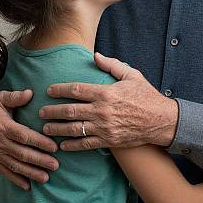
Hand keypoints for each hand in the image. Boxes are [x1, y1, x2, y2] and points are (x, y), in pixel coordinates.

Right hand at [0, 90, 58, 189]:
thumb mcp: (1, 98)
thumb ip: (15, 96)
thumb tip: (30, 93)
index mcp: (4, 126)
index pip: (24, 136)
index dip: (39, 142)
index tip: (54, 147)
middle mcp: (0, 142)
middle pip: (22, 154)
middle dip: (40, 160)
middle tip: (55, 165)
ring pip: (15, 165)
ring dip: (31, 173)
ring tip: (46, 178)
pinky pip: (6, 172)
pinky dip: (16, 180)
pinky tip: (28, 186)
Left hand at [40, 53, 178, 150]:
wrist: (161, 120)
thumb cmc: (146, 96)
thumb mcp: (132, 75)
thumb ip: (112, 65)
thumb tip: (95, 56)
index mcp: (106, 92)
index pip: (76, 89)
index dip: (60, 90)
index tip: (49, 90)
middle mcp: (102, 110)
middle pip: (70, 110)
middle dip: (52, 111)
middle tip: (41, 112)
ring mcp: (104, 127)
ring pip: (74, 128)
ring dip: (57, 129)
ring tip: (45, 129)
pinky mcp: (109, 140)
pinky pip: (86, 144)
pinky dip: (72, 145)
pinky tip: (62, 145)